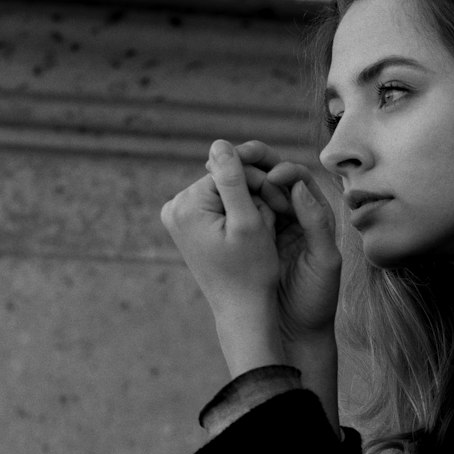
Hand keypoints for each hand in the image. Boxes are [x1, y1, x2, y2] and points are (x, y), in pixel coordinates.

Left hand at [160, 139, 341, 340]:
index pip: (229, 171)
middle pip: (225, 180)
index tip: (279, 208)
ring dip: (250, 204)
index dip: (260, 184)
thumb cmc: (252, 271)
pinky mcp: (188, 227)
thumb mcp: (248, 222)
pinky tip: (250, 236)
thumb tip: (219, 143)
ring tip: (262, 233)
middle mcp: (174, 209)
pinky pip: (220, 206)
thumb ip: (233, 180)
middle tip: (274, 221)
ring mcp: (178, 218)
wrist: (243, 310)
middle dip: (254, 194)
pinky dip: (240, 215)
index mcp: (184, 207)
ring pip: (226, 192)